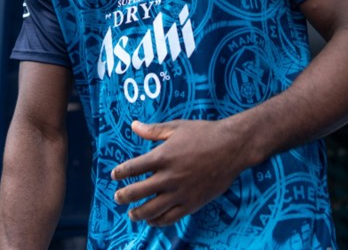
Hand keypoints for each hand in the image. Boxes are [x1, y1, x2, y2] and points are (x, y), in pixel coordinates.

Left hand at [111, 119, 250, 226]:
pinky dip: (158, 221)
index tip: (115, 175)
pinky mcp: (192, 203)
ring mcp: (180, 192)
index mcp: (163, 156)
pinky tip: (152, 220)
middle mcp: (169, 177)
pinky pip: (170, 218)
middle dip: (123, 196)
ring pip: (151, 210)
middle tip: (117, 197)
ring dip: (137, 214)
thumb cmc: (204, 133)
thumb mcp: (177, 127)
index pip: (133, 168)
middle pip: (137, 192)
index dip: (120, 173)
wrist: (233, 147)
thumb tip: (133, 125)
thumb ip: (153, 130)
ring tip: (132, 214)